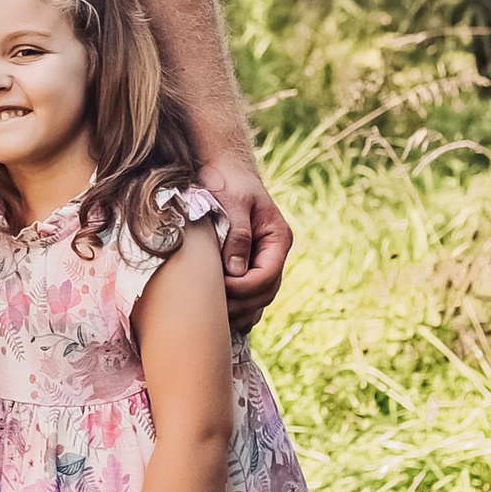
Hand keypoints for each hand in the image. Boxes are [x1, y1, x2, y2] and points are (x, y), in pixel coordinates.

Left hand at [195, 144, 290, 324]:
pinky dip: (239, 309)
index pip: (267, 274)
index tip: (219, 286)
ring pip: (259, 299)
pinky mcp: (247, 267)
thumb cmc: (229, 183)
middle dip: (241, 304)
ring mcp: (262, 262)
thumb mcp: (234, 203)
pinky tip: (222, 318)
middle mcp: (274, 254)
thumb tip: (235, 271)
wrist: (224, 171)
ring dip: (240, 312)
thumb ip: (238, 235)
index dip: (244, 286)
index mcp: (278, 239)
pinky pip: (249, 296)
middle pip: (265, 292)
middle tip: (212, 309)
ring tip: (216, 320)